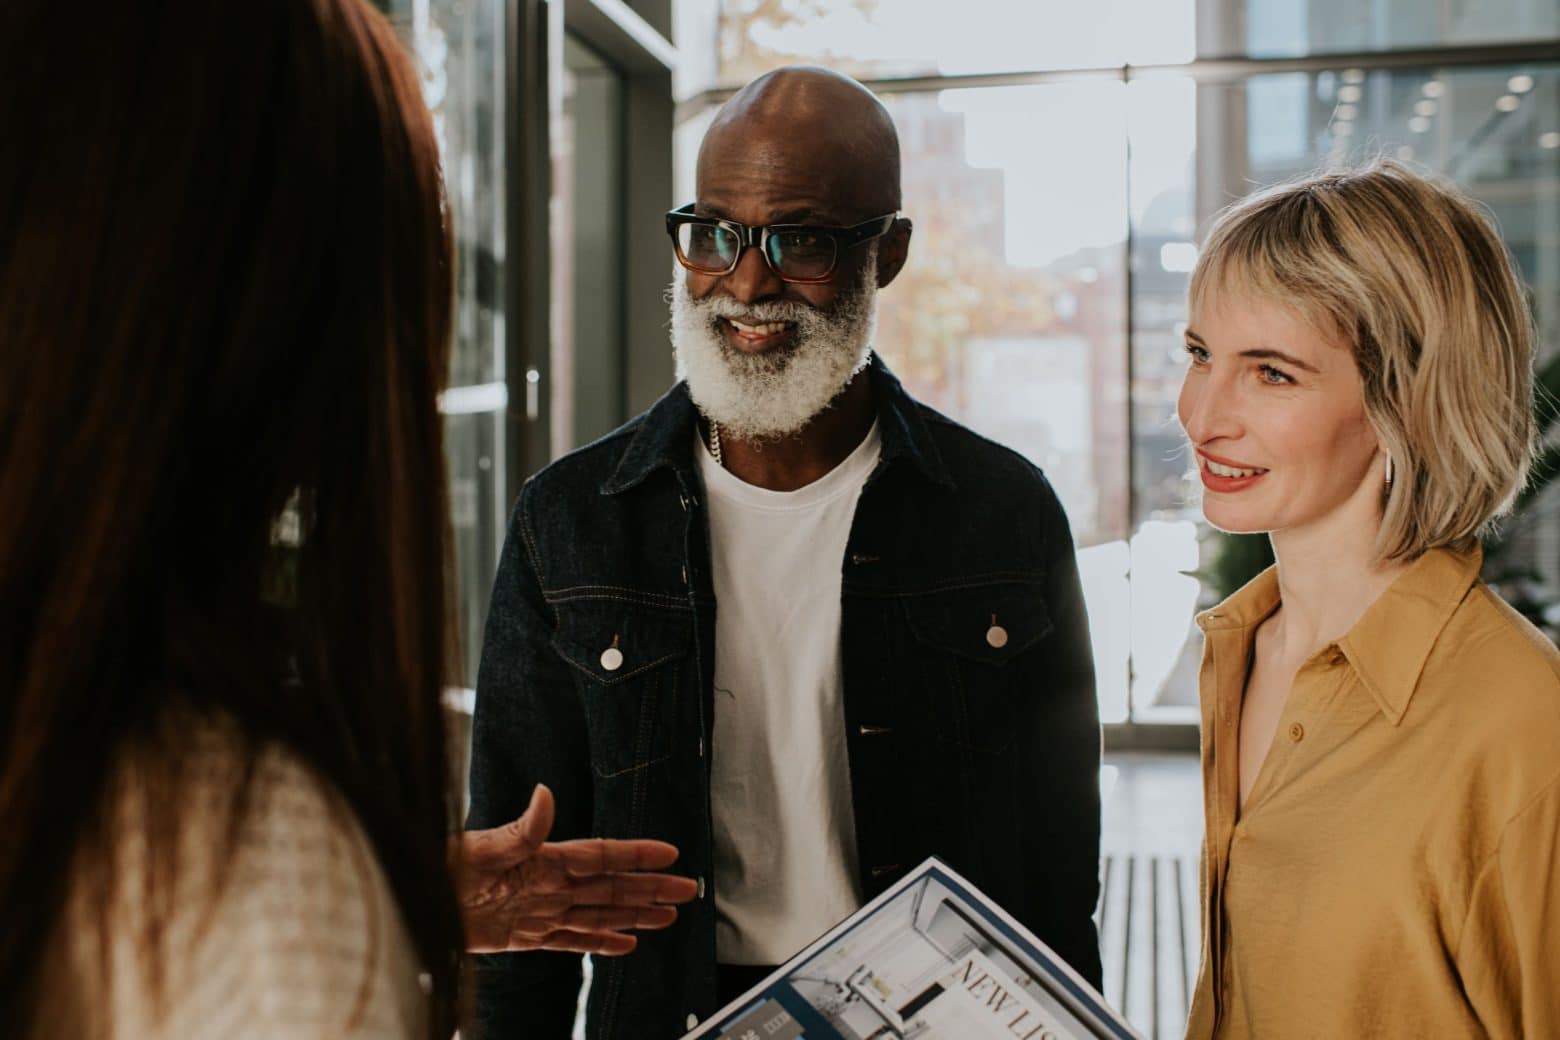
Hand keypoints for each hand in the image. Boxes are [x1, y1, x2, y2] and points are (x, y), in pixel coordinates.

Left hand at [456, 783, 698, 954]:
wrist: (413, 903)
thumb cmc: (440, 869)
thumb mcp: (479, 847)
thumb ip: (520, 829)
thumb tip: (545, 793)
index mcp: (543, 858)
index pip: (601, 856)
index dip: (636, 855)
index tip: (670, 853)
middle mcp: (548, 883)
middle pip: (611, 887)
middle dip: (649, 889)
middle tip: (686, 890)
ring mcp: (539, 910)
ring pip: (598, 913)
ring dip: (634, 915)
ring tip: (668, 916)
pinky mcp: (524, 937)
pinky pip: (571, 941)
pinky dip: (599, 942)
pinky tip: (625, 943)